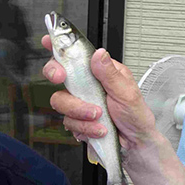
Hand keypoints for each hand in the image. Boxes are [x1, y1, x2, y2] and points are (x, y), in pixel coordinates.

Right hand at [41, 35, 155, 149]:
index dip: (60, 46)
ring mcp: (79, 102)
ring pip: (60, 101)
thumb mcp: (127, 92)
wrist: (135, 143)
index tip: (48, 41)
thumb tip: (99, 54)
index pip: (78, 54)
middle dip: (56, 74)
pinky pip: (68, 121)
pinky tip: (99, 129)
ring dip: (80, 111)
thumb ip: (110, 74)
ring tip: (100, 117)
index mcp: (101, 72)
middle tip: (62, 77)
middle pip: (57, 73)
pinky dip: (85, 127)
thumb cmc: (136, 115)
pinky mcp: (76, 120)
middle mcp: (87, 85)